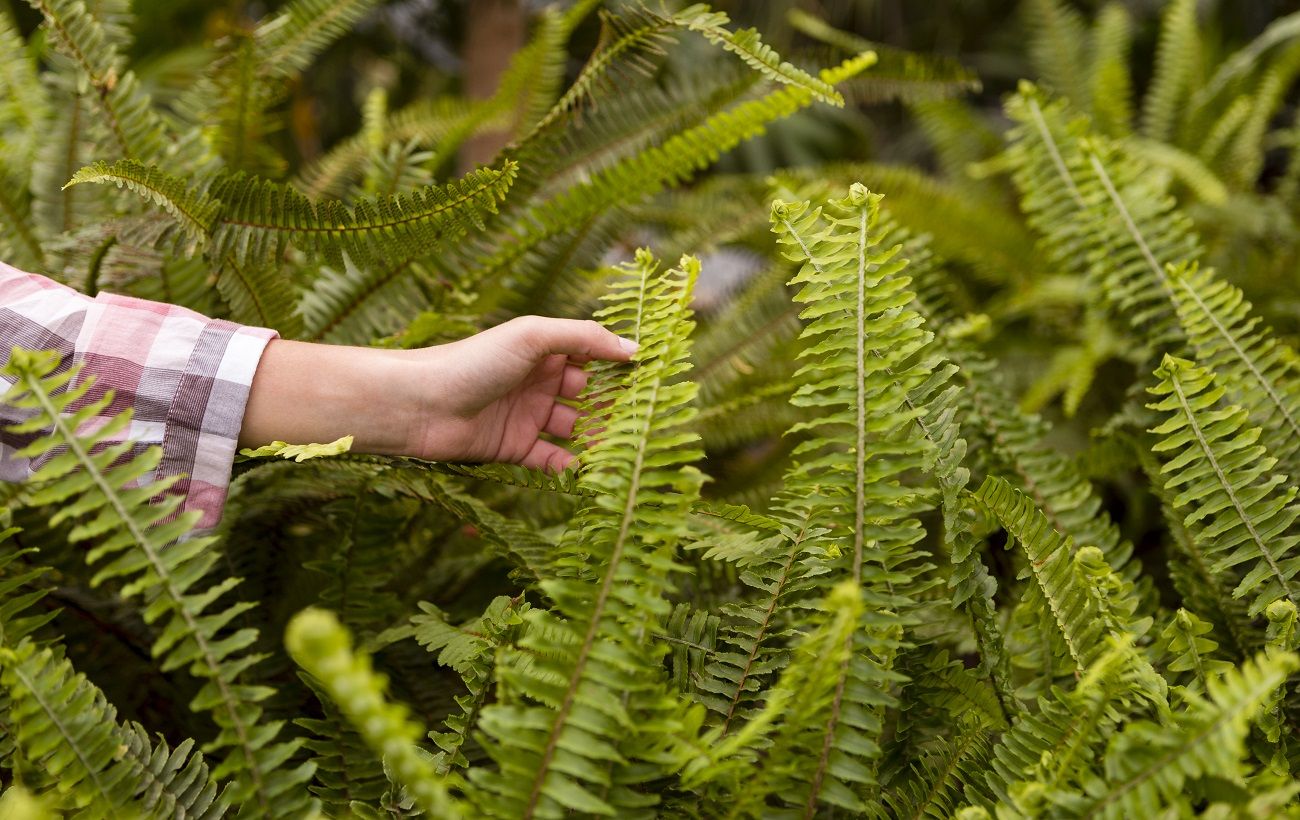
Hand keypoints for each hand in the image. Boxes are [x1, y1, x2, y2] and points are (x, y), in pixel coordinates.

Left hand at [239, 317, 635, 471]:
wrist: (417, 405)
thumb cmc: (472, 361)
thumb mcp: (532, 338)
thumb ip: (584, 340)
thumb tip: (635, 348)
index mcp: (544, 349)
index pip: (594, 355)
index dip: (623, 365)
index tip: (658, 377)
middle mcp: (539, 381)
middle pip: (590, 395)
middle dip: (618, 408)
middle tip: (651, 422)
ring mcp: (528, 415)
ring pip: (576, 429)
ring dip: (600, 440)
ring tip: (628, 452)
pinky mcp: (515, 448)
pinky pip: (553, 460)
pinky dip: (573, 467)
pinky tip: (594, 474)